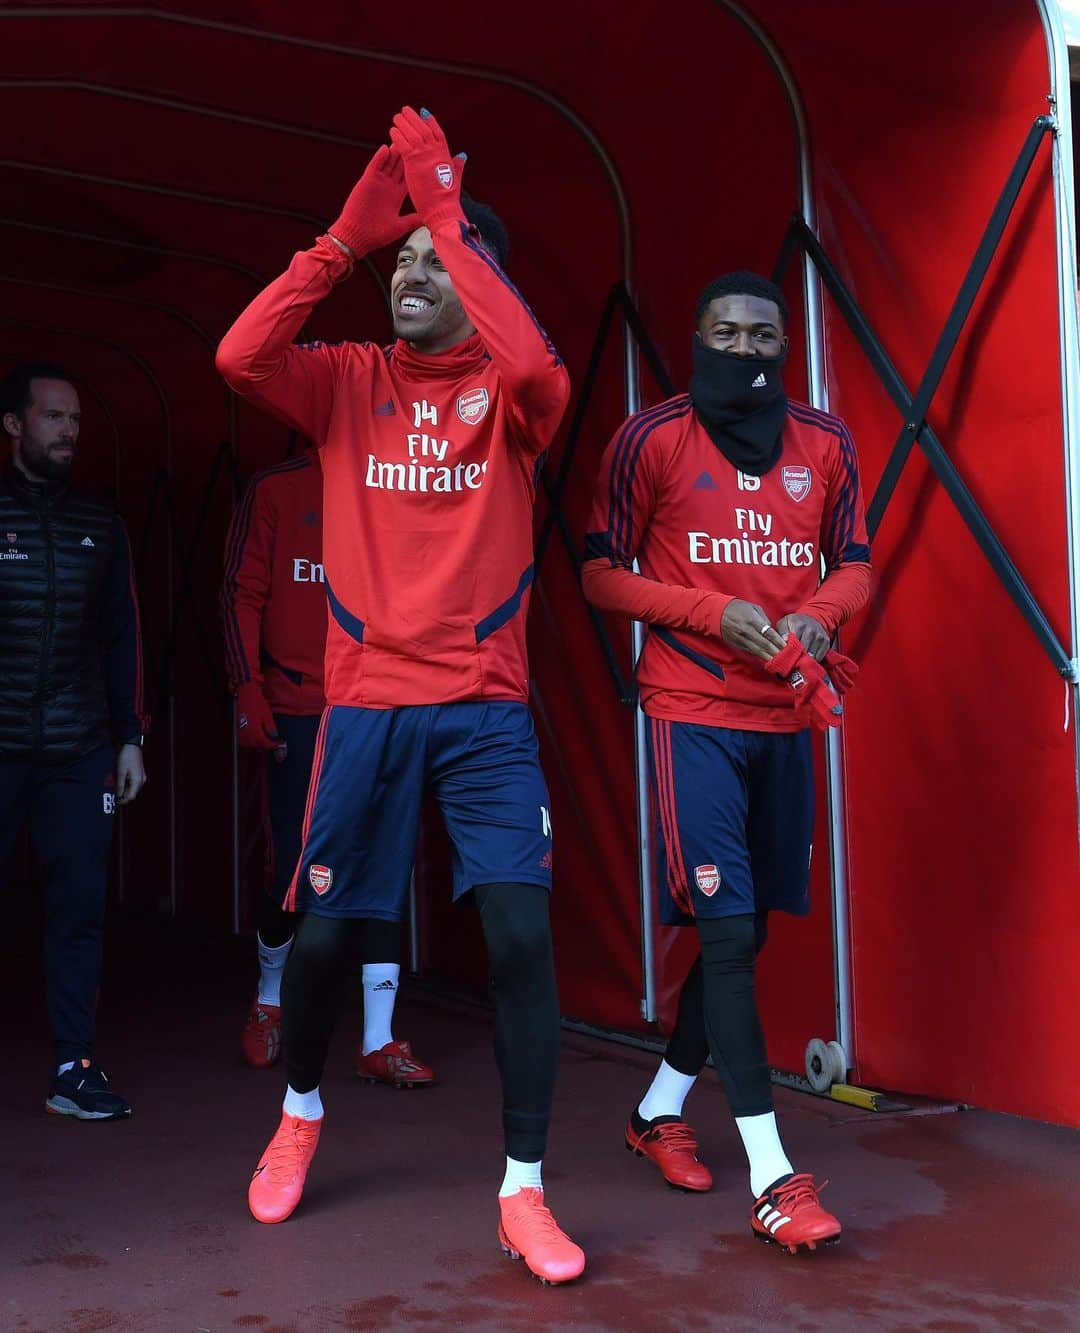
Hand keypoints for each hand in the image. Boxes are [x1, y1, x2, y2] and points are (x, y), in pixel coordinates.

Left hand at [116, 743, 145, 804]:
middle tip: (114, 796)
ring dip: (125, 790)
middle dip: (124, 796)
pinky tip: (121, 782)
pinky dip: (127, 785)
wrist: (131, 746)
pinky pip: (134, 783)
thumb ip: (120, 785)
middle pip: (133, 793)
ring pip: (133, 789)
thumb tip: (118, 796)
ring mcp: (141, 777)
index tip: (115, 802)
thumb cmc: (126, 758)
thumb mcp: (120, 772)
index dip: (123, 801)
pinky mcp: (140, 774)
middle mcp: (141, 780)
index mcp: (137, 781)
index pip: (131, 796)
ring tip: (116, 788)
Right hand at [236, 682, 281, 751]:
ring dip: (258, 744)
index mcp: (255, 732)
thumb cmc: (256, 702)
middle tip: (274, 741)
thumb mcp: (267, 715)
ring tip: (265, 739)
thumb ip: (270, 728)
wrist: (244, 693)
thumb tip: (274, 737)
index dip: (274, 745)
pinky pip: (244, 740)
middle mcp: (246, 735)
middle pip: (257, 747)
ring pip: (250, 745)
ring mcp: (240, 732)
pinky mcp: (236, 729)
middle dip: (266, 745)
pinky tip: (256, 736)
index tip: (280, 743)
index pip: (266, 745)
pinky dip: (250, 741)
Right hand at [327, 144, 421, 258]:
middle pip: (399, 166)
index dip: (416, 167)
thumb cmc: (377, 235)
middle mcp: (388, 187)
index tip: (426, 158)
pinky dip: (379, 157)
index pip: (409, 177)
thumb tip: (429, 218)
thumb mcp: (400, 226)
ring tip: (403, 139)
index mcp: (397, 196)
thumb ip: (414, 220)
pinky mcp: (367, 182)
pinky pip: (374, 167)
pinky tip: (385, 148)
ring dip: (395, 152)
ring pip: (388, 163)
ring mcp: (377, 183)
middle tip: (416, 142)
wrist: (357, 237)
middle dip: (407, 155)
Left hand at [389, 106, 466, 230]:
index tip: (424, 113)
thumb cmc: (448, 200)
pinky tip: (392, 130)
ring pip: (412, 132)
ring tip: (397, 117)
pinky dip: (397, 135)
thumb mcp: (455, 178)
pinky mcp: (412, 161)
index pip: (437, 133)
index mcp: (445, 154)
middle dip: (415, 118)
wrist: (443, 210)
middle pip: (423, 128)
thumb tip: (462, 155)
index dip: (431, 122)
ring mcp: (424, 155)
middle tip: (406, 110)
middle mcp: (435, 151)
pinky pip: (402, 143)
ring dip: (404, 123)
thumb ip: (457, 165)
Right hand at [720, 598, 786, 660]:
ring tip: (779, 662)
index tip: (787, 646)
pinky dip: (760, 656)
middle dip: (776, 652)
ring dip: (769, 657)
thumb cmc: (737, 608)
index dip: (778, 641)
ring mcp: (742, 639)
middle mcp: (747, 631)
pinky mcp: (737, 645)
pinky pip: (751, 652)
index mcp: (753, 620)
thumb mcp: (753, 608)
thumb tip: (772, 631)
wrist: (717, 613)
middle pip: (764, 644)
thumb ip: (764, 619)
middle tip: (787, 657)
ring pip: (758, 651)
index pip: (768, 633)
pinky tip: (767, 659)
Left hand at [776, 613, 829, 661]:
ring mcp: (819, 636)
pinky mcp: (826, 641)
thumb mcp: (784, 623)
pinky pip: (820, 656)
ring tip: (799, 662)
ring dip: (806, 661)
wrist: (811, 618)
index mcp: (798, 625)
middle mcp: (811, 630)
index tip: (786, 658)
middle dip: (797, 658)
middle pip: (804, 650)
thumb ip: (782, 632)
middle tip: (792, 663)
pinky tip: (808, 659)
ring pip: (812, 655)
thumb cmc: (794, 624)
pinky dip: (814, 660)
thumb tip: (784, 640)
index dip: (790, 652)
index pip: (795, 643)